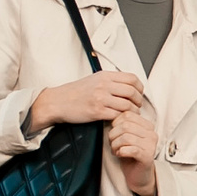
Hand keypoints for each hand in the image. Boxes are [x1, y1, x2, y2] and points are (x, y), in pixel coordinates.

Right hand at [29, 71, 143, 131]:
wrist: (57, 102)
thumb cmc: (75, 92)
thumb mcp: (94, 79)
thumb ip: (110, 80)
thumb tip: (128, 84)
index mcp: (104, 76)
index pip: (132, 78)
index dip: (139, 87)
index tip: (139, 93)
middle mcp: (103, 85)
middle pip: (132, 92)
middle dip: (138, 101)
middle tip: (137, 106)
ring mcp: (100, 98)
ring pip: (127, 105)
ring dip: (132, 111)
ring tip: (130, 114)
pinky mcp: (97, 112)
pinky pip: (117, 115)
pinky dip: (121, 118)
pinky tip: (120, 119)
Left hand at [107, 111, 159, 195]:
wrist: (139, 175)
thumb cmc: (131, 155)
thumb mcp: (127, 136)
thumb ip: (123, 125)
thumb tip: (111, 117)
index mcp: (148, 126)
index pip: (128, 115)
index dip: (116, 123)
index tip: (115, 133)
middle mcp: (152, 134)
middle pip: (125, 125)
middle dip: (113, 135)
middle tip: (113, 143)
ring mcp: (151, 145)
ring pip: (126, 137)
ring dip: (115, 144)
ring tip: (116, 150)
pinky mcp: (147, 156)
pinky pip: (130, 149)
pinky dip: (120, 152)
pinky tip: (120, 155)